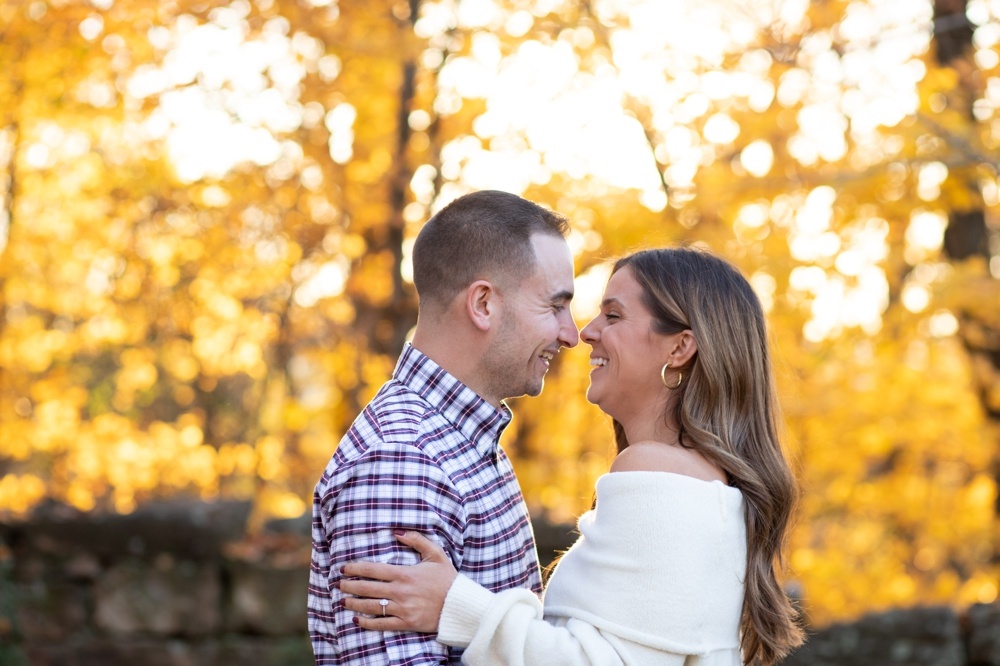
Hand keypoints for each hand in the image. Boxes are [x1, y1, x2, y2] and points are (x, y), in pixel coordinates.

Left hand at [340, 529, 457, 632]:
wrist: (459, 604)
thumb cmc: (447, 578)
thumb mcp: (435, 554)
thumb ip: (416, 540)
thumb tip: (397, 532)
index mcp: (405, 573)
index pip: (373, 570)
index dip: (355, 569)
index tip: (343, 568)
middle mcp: (400, 591)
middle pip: (367, 588)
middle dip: (349, 586)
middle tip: (338, 584)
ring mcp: (402, 608)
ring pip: (371, 606)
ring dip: (354, 604)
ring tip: (343, 601)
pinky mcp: (406, 623)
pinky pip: (382, 624)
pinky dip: (367, 623)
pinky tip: (357, 620)